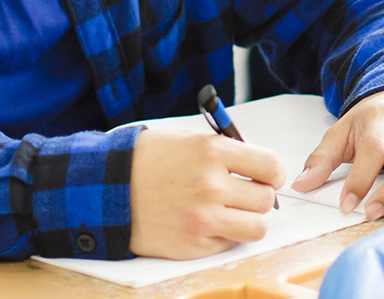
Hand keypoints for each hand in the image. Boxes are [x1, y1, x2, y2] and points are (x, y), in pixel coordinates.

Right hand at [129, 128, 284, 258]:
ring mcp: (203, 218)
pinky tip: (205, 221)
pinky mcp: (194, 244)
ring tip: (229, 210)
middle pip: (266, 199)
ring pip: (256, 227)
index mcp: (213, 151)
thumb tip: (257, 166)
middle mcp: (212, 185)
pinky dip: (224, 235)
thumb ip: (225, 150)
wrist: (110, 186)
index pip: (269, 166)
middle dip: (258, 196)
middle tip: (243, 193)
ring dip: (248, 219)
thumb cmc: (149, 158)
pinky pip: (230, 243)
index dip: (273, 172)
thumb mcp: (190, 139)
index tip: (268, 175)